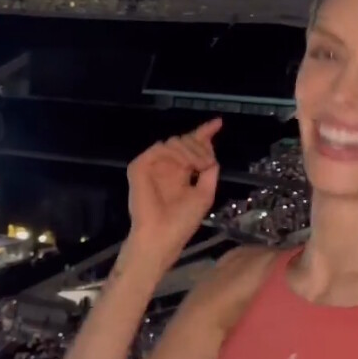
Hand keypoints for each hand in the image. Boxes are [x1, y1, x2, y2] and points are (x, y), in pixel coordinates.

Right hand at [126, 119, 221, 264]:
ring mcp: (152, 165)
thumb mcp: (205, 194)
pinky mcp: (139, 167)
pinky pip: (159, 148)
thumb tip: (211, 153)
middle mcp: (166, 166)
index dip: (204, 133)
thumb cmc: (182, 221)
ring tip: (197, 167)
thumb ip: (209, 171)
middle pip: (185, 140)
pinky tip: (185, 166)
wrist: (162, 235)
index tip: (218, 122)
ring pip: (173, 141)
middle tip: (205, 164)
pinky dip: (175, 153)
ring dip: (190, 151)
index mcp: (180, 172)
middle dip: (200, 147)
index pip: (191, 147)